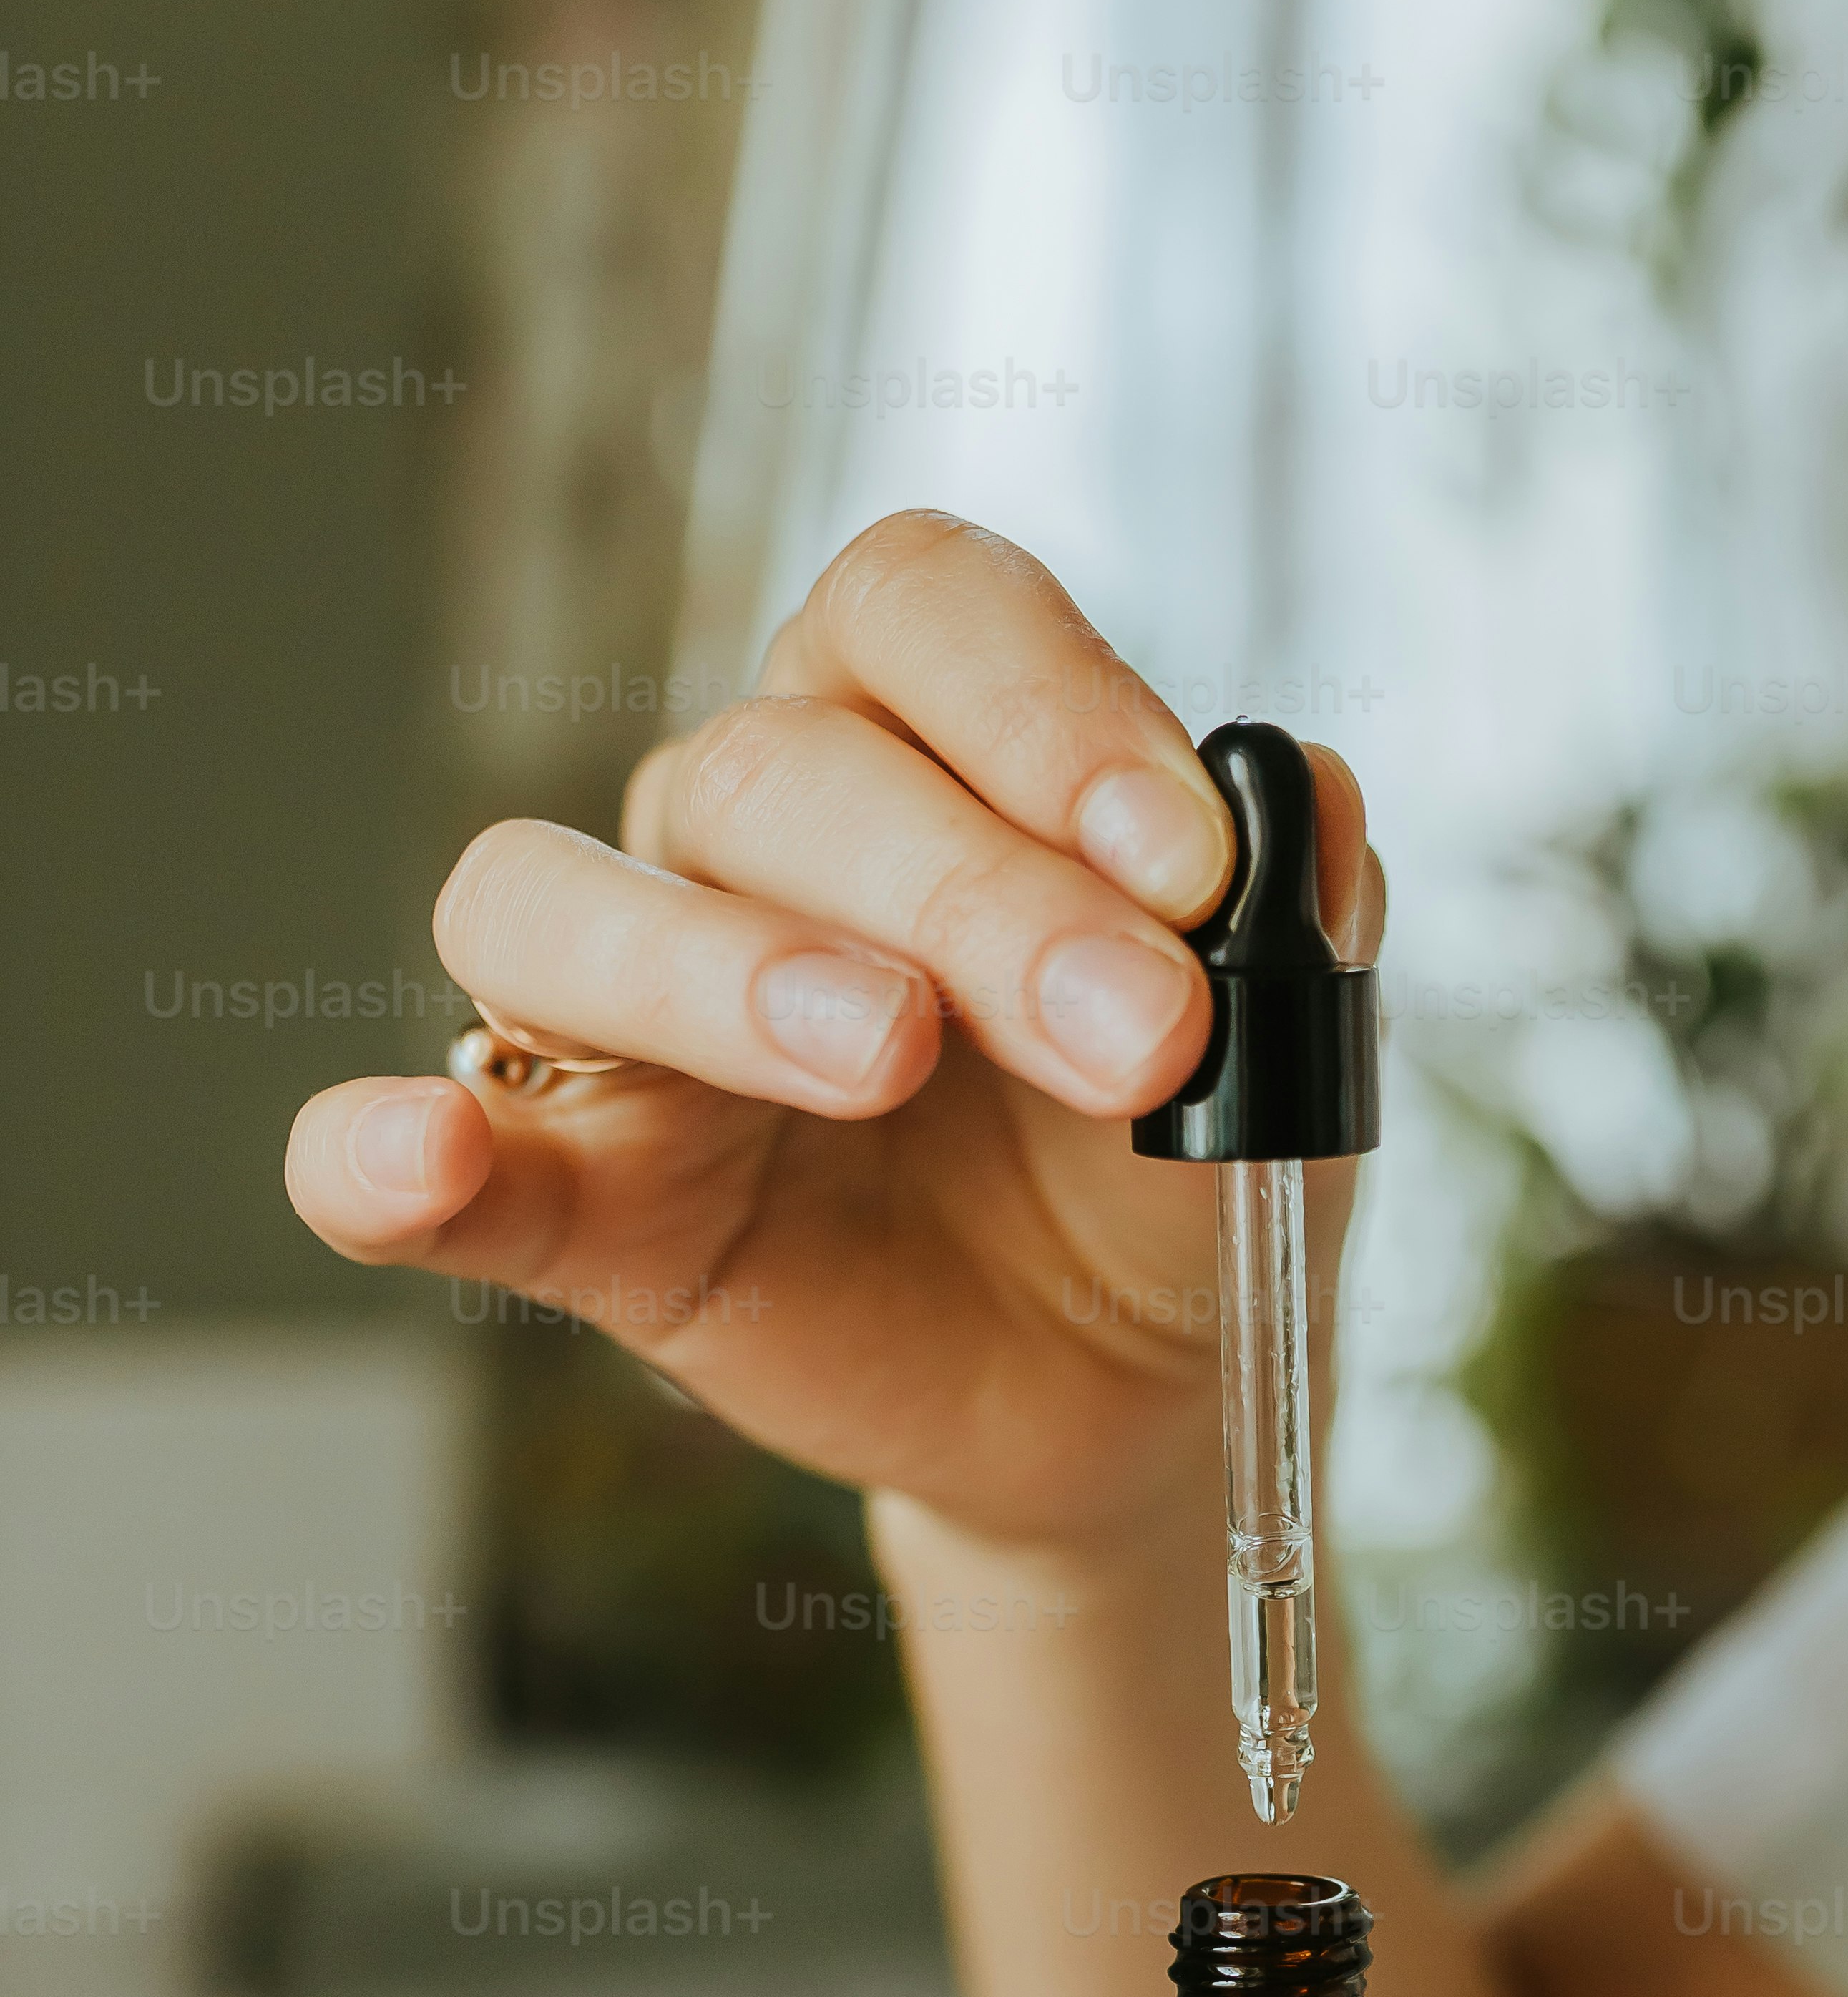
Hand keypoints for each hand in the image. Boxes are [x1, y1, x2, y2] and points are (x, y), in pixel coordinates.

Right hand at [282, 513, 1379, 1551]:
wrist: (1139, 1390)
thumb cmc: (1178, 1173)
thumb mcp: (1277, 1056)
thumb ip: (1293, 923)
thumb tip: (1308, 800)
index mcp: (917, 740)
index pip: (921, 607)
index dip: (1048, 708)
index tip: (1194, 866)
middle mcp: (745, 837)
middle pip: (779, 769)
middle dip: (975, 897)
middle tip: (1135, 1042)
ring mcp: (632, 1018)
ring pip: (560, 900)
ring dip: (719, 968)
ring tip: (876, 1055)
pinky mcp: (584, 1202)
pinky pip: (433, 1156)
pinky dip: (390, 1152)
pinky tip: (410, 1160)